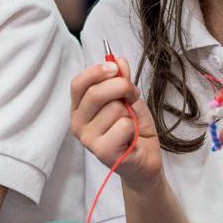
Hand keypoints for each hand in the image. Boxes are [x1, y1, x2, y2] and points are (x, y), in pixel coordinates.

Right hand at [70, 58, 162, 190]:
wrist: (145, 160)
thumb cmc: (133, 129)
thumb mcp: (129, 98)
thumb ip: (122, 80)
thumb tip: (118, 61)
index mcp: (79, 108)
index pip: (78, 83)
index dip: (96, 71)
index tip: (115, 68)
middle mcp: (78, 123)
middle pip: (95, 93)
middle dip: (121, 87)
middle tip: (132, 94)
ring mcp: (88, 139)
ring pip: (113, 109)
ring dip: (129, 112)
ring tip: (130, 123)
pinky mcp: (101, 151)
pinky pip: (123, 125)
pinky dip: (133, 127)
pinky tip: (131, 137)